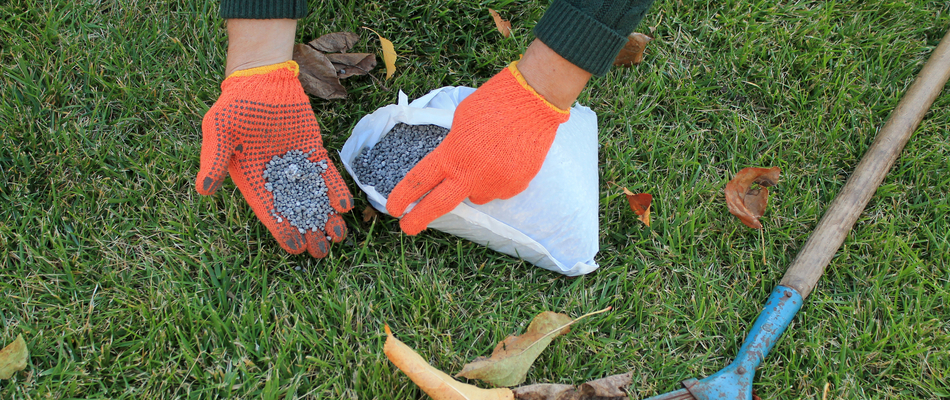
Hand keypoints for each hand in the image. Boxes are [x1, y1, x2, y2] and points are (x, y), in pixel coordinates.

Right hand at [196, 61, 352, 256]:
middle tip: (322, 251)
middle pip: (295, 209)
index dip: (283, 229)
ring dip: (326, 216)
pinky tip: (344, 206)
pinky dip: (335, 190)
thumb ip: (214, 159)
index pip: (269, 210)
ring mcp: (297, 164)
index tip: (296, 247)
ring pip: (314, 196)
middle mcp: (275, 176)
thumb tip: (203, 189)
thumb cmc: (235, 105)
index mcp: (251, 178)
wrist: (262, 80)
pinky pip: (326, 174)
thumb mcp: (219, 130)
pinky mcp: (313, 151)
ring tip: (338, 236)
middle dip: (309, 230)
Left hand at [385, 61, 570, 234]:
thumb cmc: (493, 102)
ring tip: (488, 159)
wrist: (534, 100)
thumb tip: (451, 163)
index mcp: (452, 154)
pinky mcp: (516, 187)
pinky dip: (499, 179)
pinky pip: (500, 189)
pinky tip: (507, 158)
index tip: (393, 209)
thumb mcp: (460, 121)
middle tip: (408, 227)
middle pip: (439, 205)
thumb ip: (452, 147)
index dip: (402, 196)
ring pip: (476, 195)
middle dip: (419, 219)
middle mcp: (471, 175)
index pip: (420, 181)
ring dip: (474, 184)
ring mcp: (495, 184)